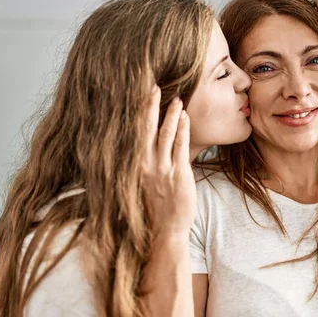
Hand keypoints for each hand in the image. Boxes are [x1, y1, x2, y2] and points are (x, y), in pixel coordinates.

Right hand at [142, 85, 195, 236]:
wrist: (164, 232)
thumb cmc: (152, 209)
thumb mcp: (140, 185)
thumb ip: (139, 165)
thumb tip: (138, 148)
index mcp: (133, 166)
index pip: (133, 133)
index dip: (136, 114)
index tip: (137, 96)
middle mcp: (144, 164)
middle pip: (146, 128)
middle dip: (149, 106)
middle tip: (152, 85)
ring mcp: (162, 169)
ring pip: (165, 134)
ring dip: (170, 114)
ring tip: (176, 97)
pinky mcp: (179, 174)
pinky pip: (181, 146)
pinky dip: (182, 129)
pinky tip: (184, 116)